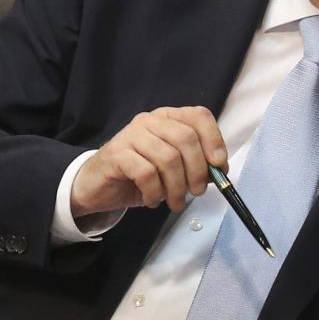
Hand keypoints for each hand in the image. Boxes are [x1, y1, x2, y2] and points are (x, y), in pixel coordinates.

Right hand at [72, 106, 227, 218]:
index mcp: (168, 118)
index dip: (214, 140)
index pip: (199, 116)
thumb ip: (197, 165)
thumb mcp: (174, 170)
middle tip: (196, 193)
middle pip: (186, 138)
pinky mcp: (116, 154)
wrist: (99, 186)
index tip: (219, 166)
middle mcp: (151, 120)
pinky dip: (155, 192)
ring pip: (168, 158)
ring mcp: (131, 134)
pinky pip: (146, 173)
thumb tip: (219, 170)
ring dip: (177, 187)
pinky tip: (153, 200)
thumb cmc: (140, 176)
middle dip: (197, 171)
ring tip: (175, 202)